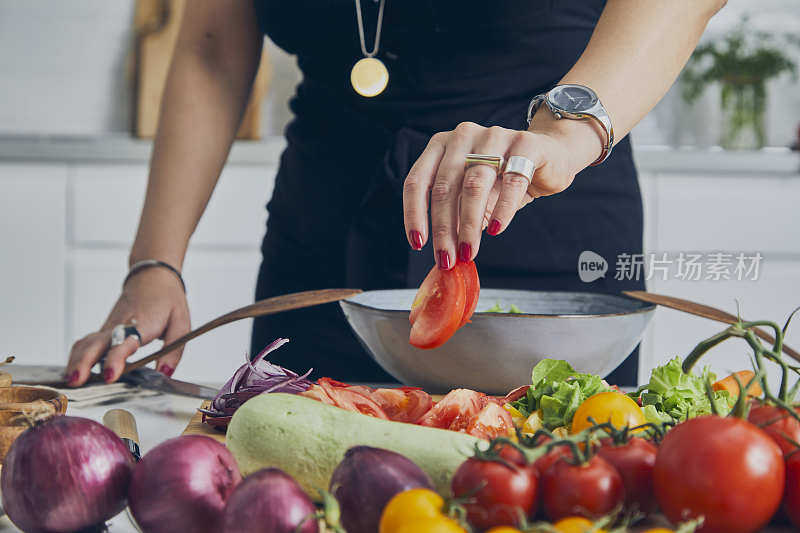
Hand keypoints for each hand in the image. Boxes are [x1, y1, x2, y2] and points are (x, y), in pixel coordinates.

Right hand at [65, 267, 189, 385]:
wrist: (153, 278)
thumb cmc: (168, 301)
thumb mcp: (181, 325)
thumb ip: (174, 352)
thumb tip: (165, 373)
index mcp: (142, 325)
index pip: (124, 343)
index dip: (115, 359)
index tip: (109, 374)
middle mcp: (120, 326)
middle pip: (96, 343)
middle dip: (84, 363)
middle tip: (76, 381)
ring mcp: (109, 327)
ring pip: (86, 343)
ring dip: (76, 361)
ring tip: (71, 381)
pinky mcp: (104, 330)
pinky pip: (86, 343)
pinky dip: (76, 356)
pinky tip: (73, 371)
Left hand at [403, 117, 596, 267]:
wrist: (551, 156)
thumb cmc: (503, 178)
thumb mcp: (473, 196)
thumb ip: (456, 214)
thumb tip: (443, 250)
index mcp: (441, 145)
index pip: (418, 181)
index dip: (414, 214)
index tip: (418, 244)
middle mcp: (463, 136)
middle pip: (444, 186)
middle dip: (443, 228)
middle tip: (447, 258)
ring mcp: (494, 136)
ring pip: (474, 185)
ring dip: (469, 224)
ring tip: (469, 251)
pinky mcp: (526, 143)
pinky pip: (511, 180)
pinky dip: (502, 209)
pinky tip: (496, 229)